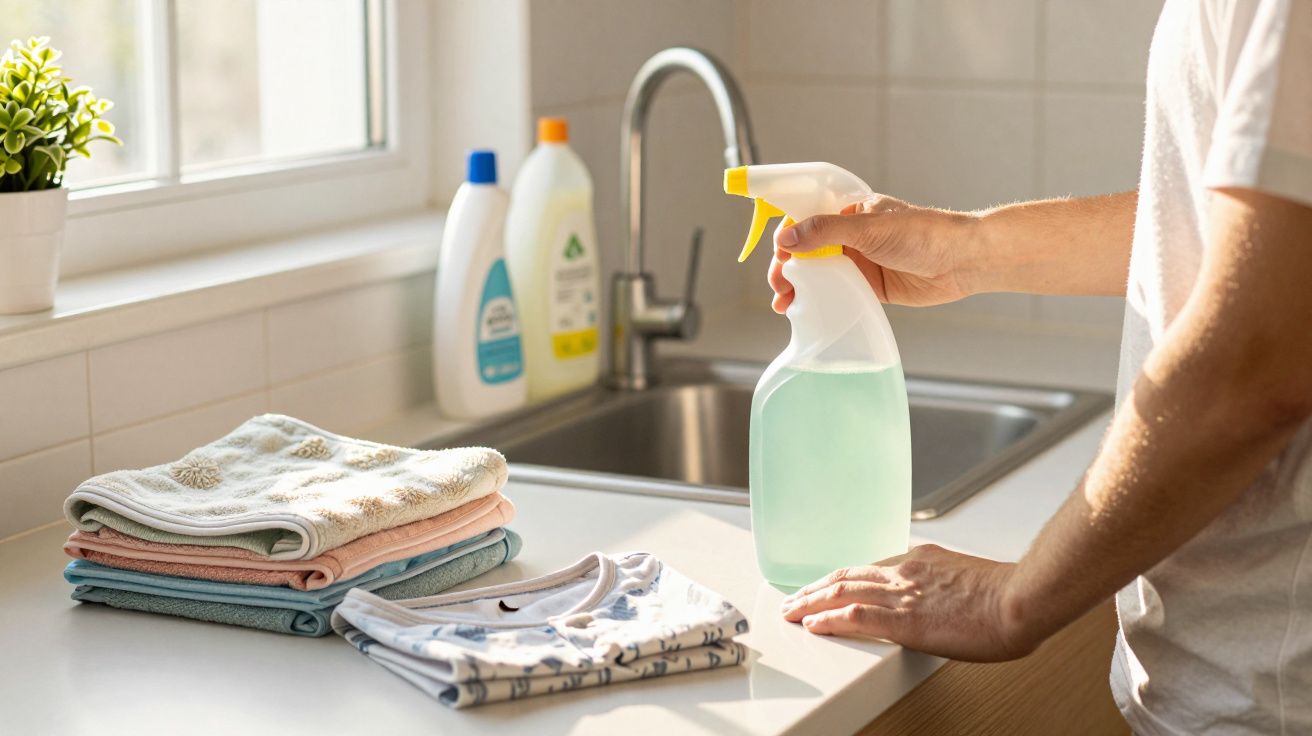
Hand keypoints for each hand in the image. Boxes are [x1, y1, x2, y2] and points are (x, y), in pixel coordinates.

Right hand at [768, 195, 980, 312]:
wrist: (962, 261)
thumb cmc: (923, 233)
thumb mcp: (869, 229)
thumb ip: (825, 232)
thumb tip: (785, 238)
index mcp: (848, 213)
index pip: (805, 218)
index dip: (786, 235)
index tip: (775, 253)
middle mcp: (850, 236)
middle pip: (806, 250)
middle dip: (787, 267)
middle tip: (778, 285)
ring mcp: (858, 262)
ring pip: (817, 274)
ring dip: (796, 287)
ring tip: (783, 303)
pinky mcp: (868, 286)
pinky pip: (835, 294)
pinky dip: (817, 302)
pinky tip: (803, 311)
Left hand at [779, 544, 1039, 661]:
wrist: (1022, 598)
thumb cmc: (1008, 595)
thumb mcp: (966, 579)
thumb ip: (944, 583)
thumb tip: (939, 595)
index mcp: (920, 561)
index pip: (868, 568)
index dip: (841, 579)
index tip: (825, 586)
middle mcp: (905, 573)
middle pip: (847, 576)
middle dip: (816, 588)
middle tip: (794, 599)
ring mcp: (902, 595)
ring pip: (843, 593)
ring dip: (811, 602)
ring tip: (791, 611)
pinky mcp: (905, 621)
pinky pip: (856, 617)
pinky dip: (830, 619)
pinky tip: (813, 624)